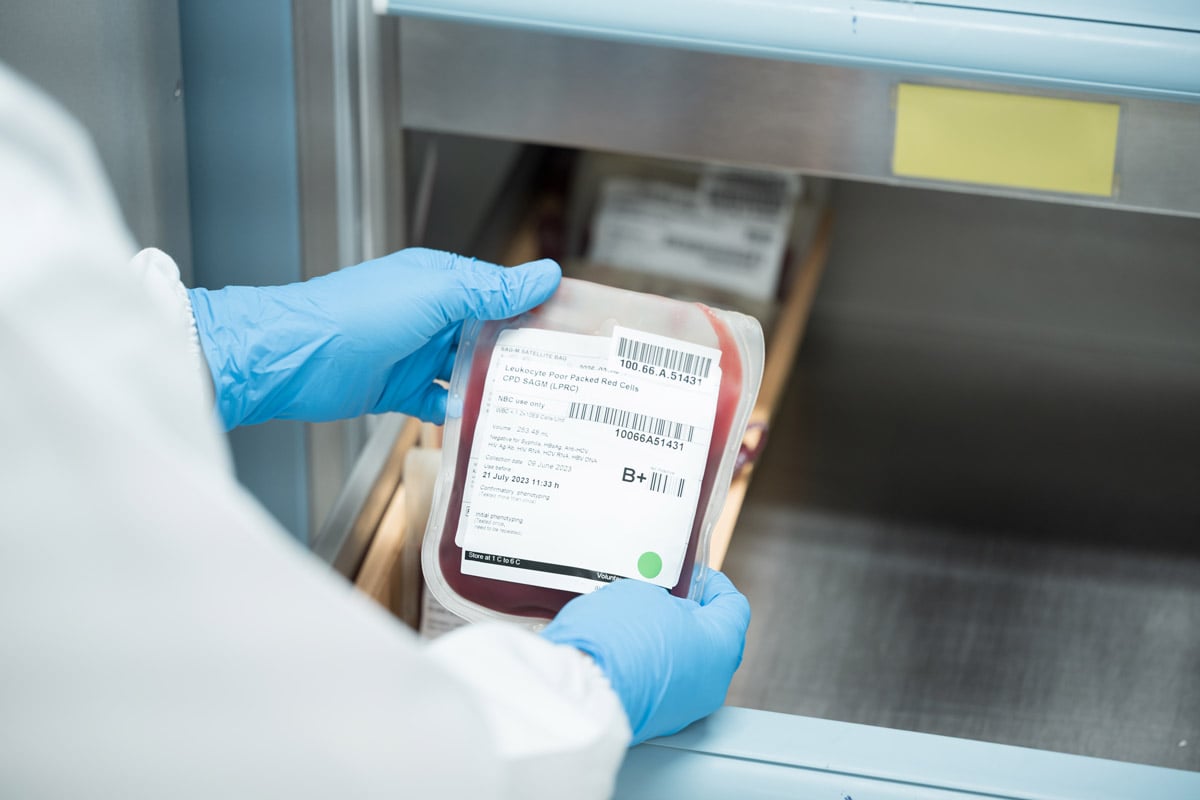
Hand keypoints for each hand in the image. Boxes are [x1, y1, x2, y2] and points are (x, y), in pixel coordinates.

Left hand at [188, 249, 560, 428]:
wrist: (296, 358)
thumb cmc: (358, 313)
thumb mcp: (437, 294)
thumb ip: (492, 289)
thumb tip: (546, 274)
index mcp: (441, 281)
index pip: (499, 290)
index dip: (534, 307)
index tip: (572, 325)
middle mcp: (430, 315)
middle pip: (487, 333)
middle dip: (521, 351)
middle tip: (565, 372)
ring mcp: (414, 353)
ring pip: (467, 369)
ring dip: (493, 384)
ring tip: (535, 402)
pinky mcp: (399, 389)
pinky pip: (441, 402)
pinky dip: (461, 412)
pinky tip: (485, 423)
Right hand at [541, 570, 749, 744]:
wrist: (582, 693)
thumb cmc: (616, 640)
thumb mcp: (642, 593)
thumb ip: (664, 598)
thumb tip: (663, 608)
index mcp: (721, 645)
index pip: (733, 606)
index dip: (712, 584)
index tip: (694, 576)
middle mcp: (712, 682)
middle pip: (711, 639)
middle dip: (687, 615)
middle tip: (663, 598)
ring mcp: (686, 707)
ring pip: (686, 665)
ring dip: (667, 643)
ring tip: (636, 623)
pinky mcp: (658, 721)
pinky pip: (662, 685)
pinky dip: (649, 667)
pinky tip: (625, 652)